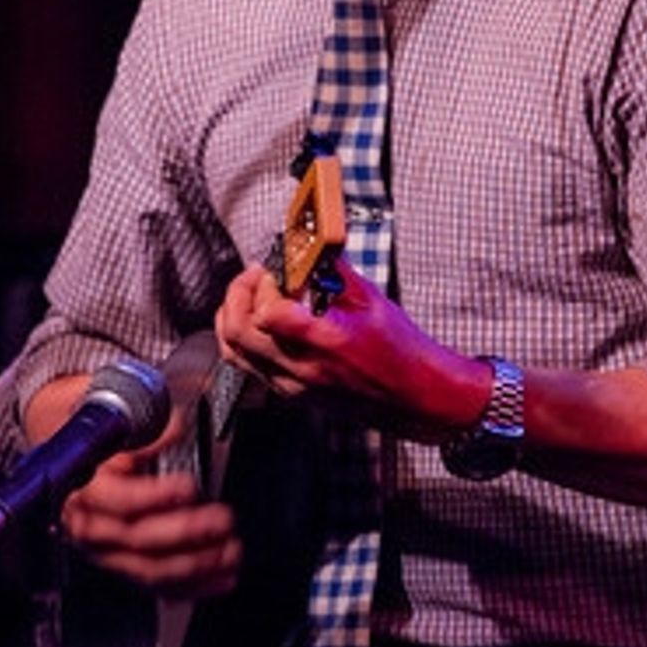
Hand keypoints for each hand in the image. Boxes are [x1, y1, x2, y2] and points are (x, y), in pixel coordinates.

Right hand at [61, 433, 242, 600]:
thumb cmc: (94, 431)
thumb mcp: (112, 410)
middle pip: (136, 538)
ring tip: (230, 551)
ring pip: (147, 568)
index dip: (154, 496)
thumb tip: (173, 430)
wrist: (70, 448)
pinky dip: (192, 586)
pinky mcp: (123, 563)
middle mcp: (89, 521)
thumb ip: (144, 423)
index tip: (188, 487)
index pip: (116, 499)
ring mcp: (105, 548)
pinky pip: (157, 584)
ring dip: (195, 565)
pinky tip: (221, 578)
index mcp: (81, 483)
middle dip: (185, 533)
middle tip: (222, 520)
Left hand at [214, 258, 489, 437]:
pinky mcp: (290, 394)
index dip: (264, 285)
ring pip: (233, 352)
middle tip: (255, 276)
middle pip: (237, 332)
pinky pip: (247, 365)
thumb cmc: (400, 351)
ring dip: (232, 316)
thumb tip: (311, 248)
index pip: (268, 313)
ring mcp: (292, 386)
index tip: (275, 270)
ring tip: (250, 295)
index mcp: (326, 342)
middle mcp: (302, 368)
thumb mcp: (372, 301)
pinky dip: (243, 338)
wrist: (415, 398)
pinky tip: (261, 321)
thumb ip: (336, 273)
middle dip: (238, 293)